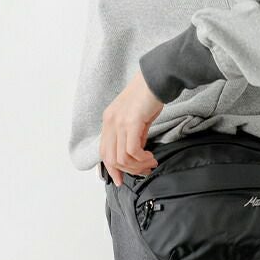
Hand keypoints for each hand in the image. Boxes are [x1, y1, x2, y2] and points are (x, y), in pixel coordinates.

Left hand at [99, 69, 163, 186]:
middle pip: (110, 158)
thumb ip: (131, 135)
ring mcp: (119, 122)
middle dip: (127, 171)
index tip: (120, 180)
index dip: (111, 169)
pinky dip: (142, 159)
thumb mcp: (134, 118)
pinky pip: (132, 151)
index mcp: (108, 120)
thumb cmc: (148, 97)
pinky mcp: (131, 122)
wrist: (155, 80)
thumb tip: (135, 154)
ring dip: (138, 166)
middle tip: (143, 171)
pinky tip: (151, 156)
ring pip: (122, 158)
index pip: (103, 151)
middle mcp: (110, 122)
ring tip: (150, 163)